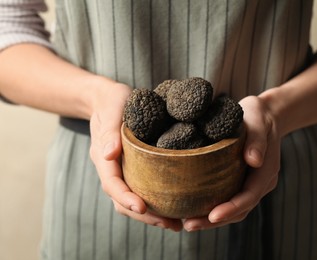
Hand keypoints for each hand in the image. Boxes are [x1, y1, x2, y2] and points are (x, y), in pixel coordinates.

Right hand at [89, 80, 182, 231]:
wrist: (108, 98)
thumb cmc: (112, 101)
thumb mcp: (112, 108)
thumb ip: (109, 131)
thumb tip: (109, 154)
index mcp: (103, 157)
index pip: (112, 184)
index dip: (125, 197)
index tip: (142, 206)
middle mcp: (111, 168)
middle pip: (122, 200)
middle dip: (144, 215)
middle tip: (171, 224)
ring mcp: (122, 170)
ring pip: (131, 200)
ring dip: (151, 215)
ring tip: (176, 224)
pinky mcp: (133, 169)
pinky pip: (140, 190)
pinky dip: (155, 202)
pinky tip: (173, 207)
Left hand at [183, 95, 280, 230]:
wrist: (265, 114)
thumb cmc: (259, 116)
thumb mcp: (259, 122)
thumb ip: (257, 140)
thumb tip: (253, 161)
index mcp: (266, 172)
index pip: (249, 196)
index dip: (231, 208)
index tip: (212, 216)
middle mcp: (260, 182)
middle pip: (239, 209)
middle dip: (215, 221)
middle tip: (190, 225)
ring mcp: (251, 183)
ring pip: (234, 209)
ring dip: (212, 219)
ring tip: (187, 223)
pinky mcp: (241, 180)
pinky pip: (229, 198)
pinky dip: (213, 207)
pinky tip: (194, 208)